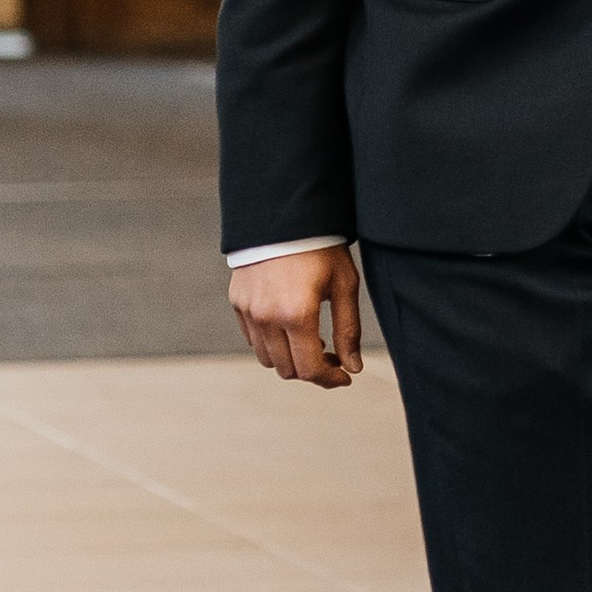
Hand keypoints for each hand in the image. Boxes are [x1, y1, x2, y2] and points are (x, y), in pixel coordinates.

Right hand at [230, 246, 362, 387]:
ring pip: (267, 358)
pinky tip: (290, 326)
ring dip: (290, 358)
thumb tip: (353, 366)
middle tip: (332, 355)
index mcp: (296, 314)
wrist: (284, 212)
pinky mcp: (237, 302)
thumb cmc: (321, 246)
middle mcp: (267, 318)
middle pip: (287, 369)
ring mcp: (248, 311)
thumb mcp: (344, 285)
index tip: (345, 376)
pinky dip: (272, 343)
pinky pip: (253, 339)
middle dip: (312, 369)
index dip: (330, 380)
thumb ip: (348, 329)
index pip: (309, 369)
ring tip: (311, 337)